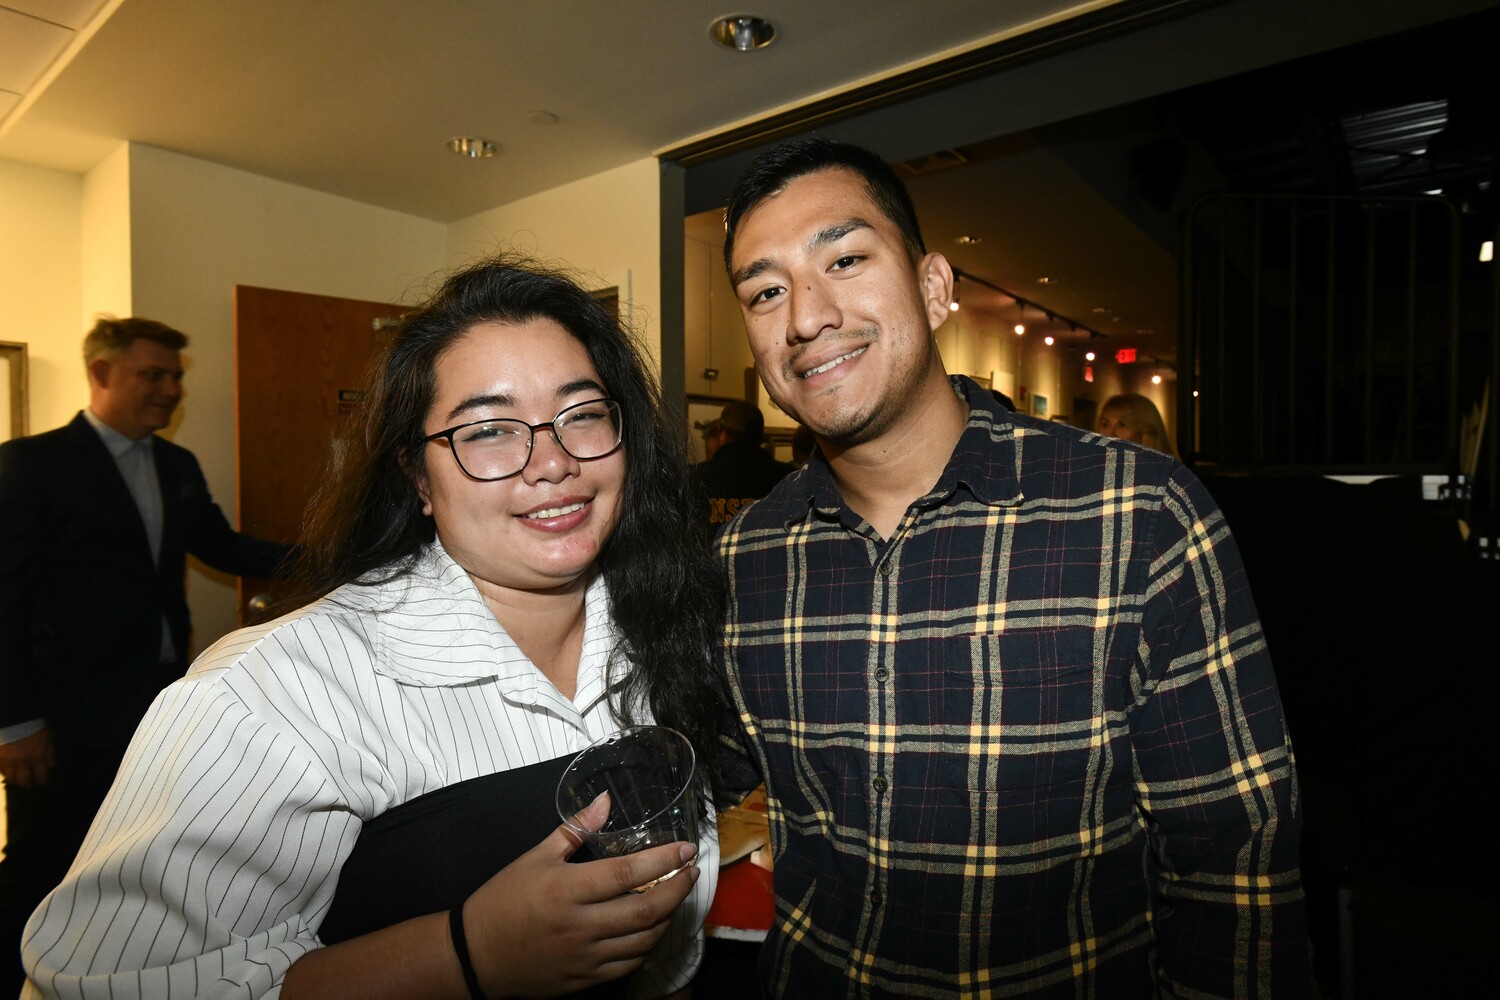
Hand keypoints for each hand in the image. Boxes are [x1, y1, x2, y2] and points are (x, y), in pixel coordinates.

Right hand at [0, 726, 54, 788]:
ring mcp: (7, 761)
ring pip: (10, 778)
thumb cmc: (34, 726)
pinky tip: (7, 773)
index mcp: (37, 757)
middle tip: (29, 785)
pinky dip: (4, 773)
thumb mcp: (48, 737)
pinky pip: (0, 770)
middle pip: (24, 780)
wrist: (13, 717)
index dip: (42, 782)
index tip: (42, 784)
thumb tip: (52, 766)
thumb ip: (50, 752)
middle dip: (28, 785)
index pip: (40, 776)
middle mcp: (22, 763)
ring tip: (18, 781)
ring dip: (15, 781)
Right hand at [464, 797, 700, 997]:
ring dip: (667, 918)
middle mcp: (580, 926)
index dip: (663, 860)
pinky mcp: (585, 979)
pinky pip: (628, 964)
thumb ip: (575, 829)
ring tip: (673, 897)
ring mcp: (584, 957)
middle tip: (690, 872)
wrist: (476, 955)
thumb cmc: (504, 900)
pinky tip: (650, 927)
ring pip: (643, 940)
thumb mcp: (535, 857)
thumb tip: (606, 801)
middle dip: (677, 890)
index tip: (687, 849)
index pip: (627, 874)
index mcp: (566, 890)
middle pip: (645, 910)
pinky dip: (647, 945)